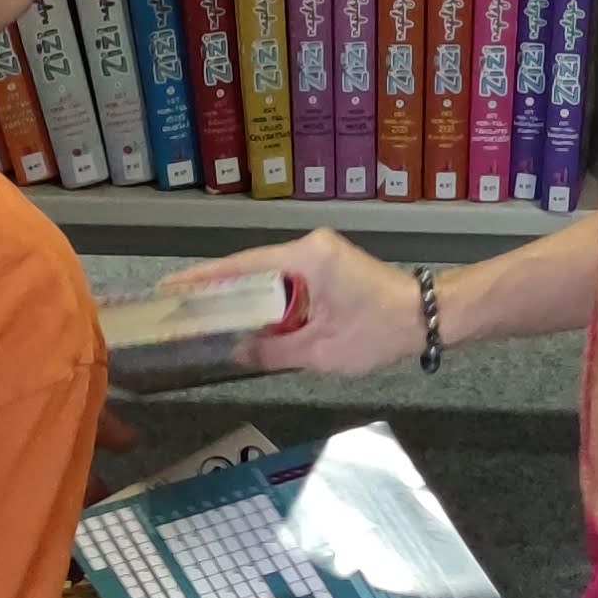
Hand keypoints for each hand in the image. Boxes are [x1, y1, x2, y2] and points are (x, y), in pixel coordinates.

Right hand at [186, 232, 419, 377]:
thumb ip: (273, 351)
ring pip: (269, 275)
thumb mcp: (321, 352)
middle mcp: (310, 246)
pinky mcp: (328, 264)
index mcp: (307, 257)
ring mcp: (321, 253)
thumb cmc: (378, 332)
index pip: (243, 265)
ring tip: (208, 316)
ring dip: (245, 297)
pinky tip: (250, 318)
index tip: (172, 286)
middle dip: (219, 289)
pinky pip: (287, 280)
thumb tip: (237, 352)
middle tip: (182, 306)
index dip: (205, 278)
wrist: (426, 318)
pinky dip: (268, 299)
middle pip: (252, 267)